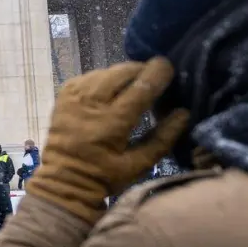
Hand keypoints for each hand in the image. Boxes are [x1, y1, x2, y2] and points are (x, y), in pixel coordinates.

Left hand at [28, 57, 189, 224]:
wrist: (63, 181)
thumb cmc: (104, 176)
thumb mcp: (139, 164)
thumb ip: (162, 137)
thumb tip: (184, 113)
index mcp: (111, 122)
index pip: (139, 88)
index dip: (156, 74)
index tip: (168, 66)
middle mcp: (90, 104)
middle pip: (120, 73)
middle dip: (139, 70)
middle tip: (152, 76)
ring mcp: (73, 97)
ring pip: (104, 72)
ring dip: (121, 73)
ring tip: (133, 82)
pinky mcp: (63, 96)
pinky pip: (87, 77)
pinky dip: (102, 78)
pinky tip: (110, 88)